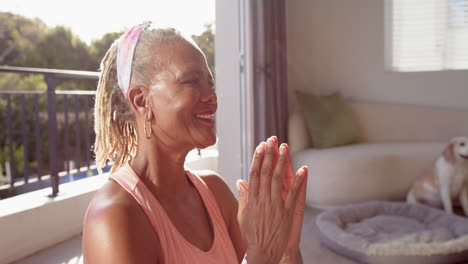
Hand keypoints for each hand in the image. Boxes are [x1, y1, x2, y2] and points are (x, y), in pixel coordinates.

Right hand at [237, 136, 306, 263]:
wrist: (263, 251)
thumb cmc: (252, 233)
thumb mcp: (243, 215)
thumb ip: (244, 196)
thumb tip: (241, 181)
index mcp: (252, 198)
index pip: (255, 173)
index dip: (258, 158)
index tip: (261, 145)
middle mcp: (263, 199)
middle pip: (266, 172)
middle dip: (270, 154)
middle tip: (273, 139)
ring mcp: (275, 205)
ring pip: (279, 179)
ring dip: (282, 161)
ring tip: (285, 147)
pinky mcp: (287, 212)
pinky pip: (294, 194)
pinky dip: (299, 181)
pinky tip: (303, 168)